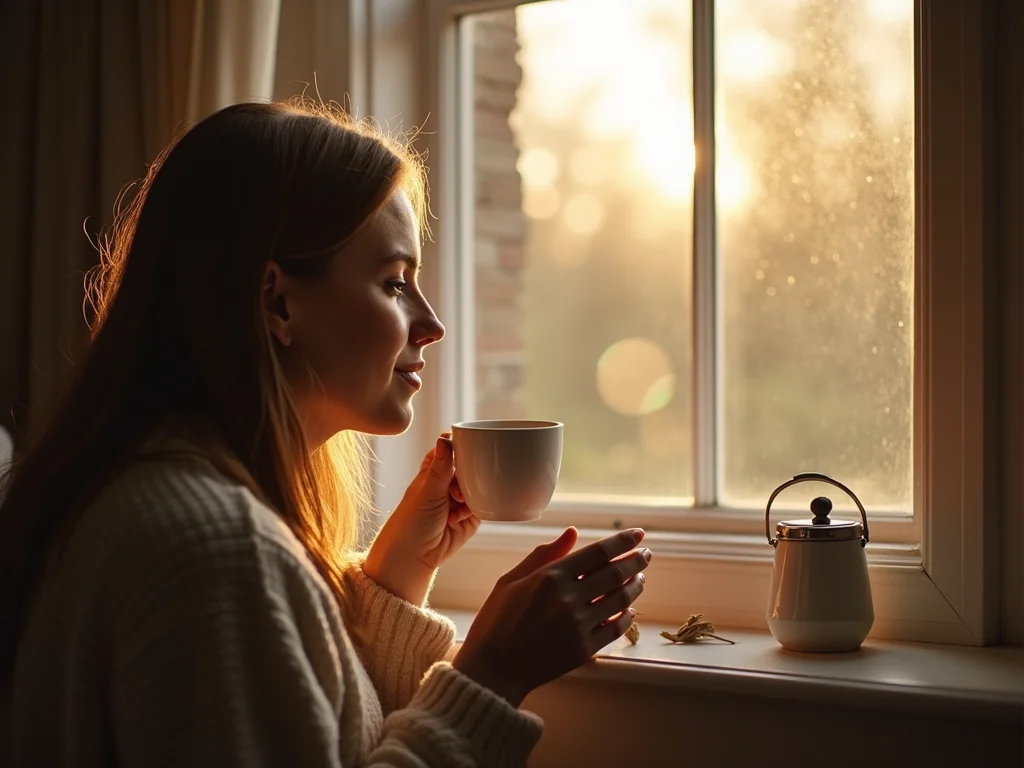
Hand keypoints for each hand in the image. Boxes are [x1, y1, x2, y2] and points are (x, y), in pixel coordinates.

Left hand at [364, 433, 479, 605]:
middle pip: (469, 467)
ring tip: (457, 504)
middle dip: (470, 474)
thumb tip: (445, 438)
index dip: (460, 446)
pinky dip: (478, 507)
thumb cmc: (411, 522)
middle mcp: (448, 484)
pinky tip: (462, 514)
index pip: (451, 450)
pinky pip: (484, 505)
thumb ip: (441, 467)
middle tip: (457, 486)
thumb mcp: (427, 491)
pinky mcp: (471, 517)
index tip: (470, 445)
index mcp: (433, 471)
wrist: (415, 556)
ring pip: (479, 486)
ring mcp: (461, 500)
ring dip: (471, 493)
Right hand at [452, 527, 651, 706]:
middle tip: (646, 554)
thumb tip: (572, 533)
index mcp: (549, 577)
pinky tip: (629, 610)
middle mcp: (568, 599)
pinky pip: (615, 629)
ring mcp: (578, 626)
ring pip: (620, 600)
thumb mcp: (511, 580)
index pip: (597, 553)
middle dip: (636, 560)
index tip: (638, 534)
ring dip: (635, 586)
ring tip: (640, 578)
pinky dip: (627, 617)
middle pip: (615, 574)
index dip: (622, 541)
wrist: (493, 669)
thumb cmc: (496, 622)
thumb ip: (544, 555)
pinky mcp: (583, 650)